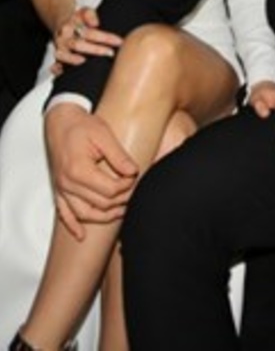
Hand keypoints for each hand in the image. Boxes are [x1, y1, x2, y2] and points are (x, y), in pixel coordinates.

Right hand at [45, 103, 137, 239]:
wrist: (60, 120)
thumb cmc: (81, 125)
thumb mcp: (104, 135)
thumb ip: (119, 155)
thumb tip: (133, 172)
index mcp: (79, 170)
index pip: (109, 190)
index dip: (126, 187)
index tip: (135, 178)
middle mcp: (67, 183)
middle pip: (99, 204)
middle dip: (120, 201)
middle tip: (133, 191)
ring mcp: (61, 188)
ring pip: (83, 214)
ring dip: (102, 217)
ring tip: (120, 212)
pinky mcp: (58, 189)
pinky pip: (63, 213)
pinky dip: (72, 226)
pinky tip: (81, 235)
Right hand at [51, 7, 122, 73]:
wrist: (61, 23)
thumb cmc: (78, 19)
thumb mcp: (84, 12)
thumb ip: (90, 15)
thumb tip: (95, 23)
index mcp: (70, 26)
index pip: (90, 33)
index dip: (105, 38)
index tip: (119, 41)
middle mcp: (63, 38)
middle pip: (78, 45)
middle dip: (96, 50)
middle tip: (111, 53)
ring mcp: (58, 48)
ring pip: (63, 56)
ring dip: (75, 61)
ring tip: (88, 64)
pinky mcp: (57, 58)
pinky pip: (56, 66)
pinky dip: (59, 70)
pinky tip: (66, 73)